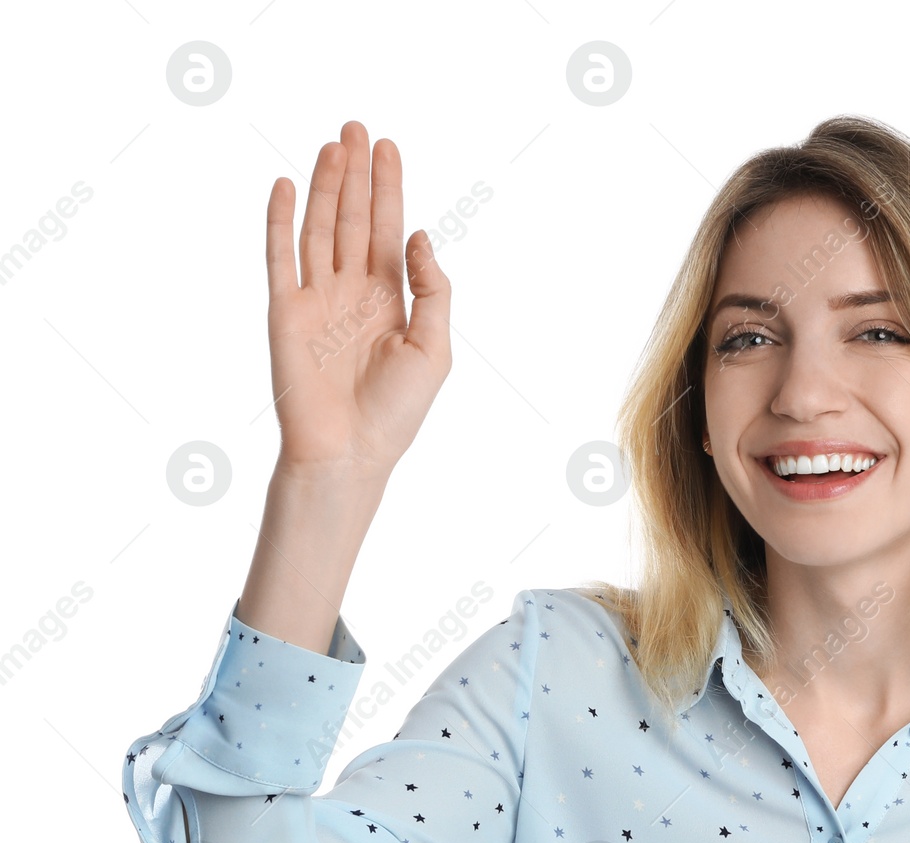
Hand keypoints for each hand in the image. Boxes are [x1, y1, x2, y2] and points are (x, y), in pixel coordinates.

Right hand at [264, 120, 451, 484]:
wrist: (349, 452)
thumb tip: (418, 235)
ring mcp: (316, 299)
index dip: (388, 189)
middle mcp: (351, 293)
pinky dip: (279, 219)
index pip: (387, 231)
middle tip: (357, 127)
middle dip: (357, 174)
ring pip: (318, 227)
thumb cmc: (396, 412)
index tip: (388, 148)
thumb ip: (432, 290)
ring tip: (333, 144)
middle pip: (352, 219)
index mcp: (390, 301)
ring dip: (324, 185)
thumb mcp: (434, 350)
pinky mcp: (284, 311)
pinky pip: (279, 256)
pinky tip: (284, 183)